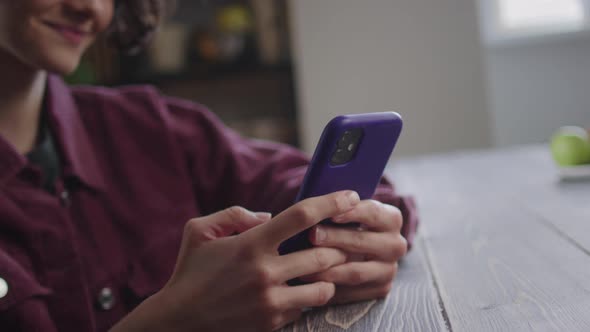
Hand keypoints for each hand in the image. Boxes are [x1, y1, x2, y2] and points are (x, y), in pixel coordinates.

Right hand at [110, 190, 359, 331]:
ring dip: (328, 277)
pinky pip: (304, 309)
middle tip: (339, 241)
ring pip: (323, 287)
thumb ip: (235, 215)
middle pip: (323, 254)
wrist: (179, 321)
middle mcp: (265, 272)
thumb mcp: (200, 230)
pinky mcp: (272, 323)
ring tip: (323, 270)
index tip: (351, 196)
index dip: (331, 202)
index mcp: (251, 244)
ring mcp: (271, 301)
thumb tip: (268, 217)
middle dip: (337, 246)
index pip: (301, 216)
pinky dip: (307, 299)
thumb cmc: (190, 270)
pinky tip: (298, 292)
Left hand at [304, 200, 406, 303]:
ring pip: (356, 271)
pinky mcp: (380, 290)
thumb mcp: (346, 212)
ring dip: (328, 267)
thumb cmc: (344, 224)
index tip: (330, 213)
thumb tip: (316, 203)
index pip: (373, 212)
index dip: (351, 212)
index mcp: (391, 219)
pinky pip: (352, 292)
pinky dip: (330, 287)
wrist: (355, 251)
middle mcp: (396, 245)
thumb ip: (337, 207)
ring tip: (305, 262)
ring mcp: (389, 269)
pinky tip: (311, 281)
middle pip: (362, 241)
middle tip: (311, 235)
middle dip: (335, 238)